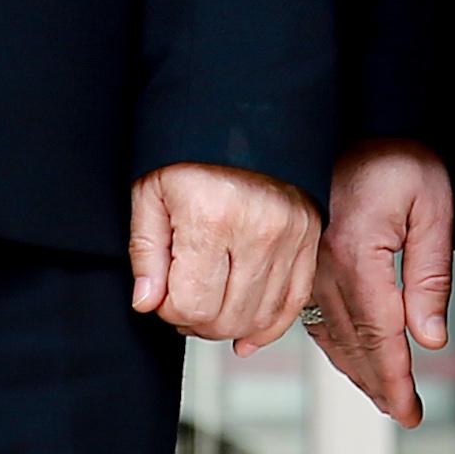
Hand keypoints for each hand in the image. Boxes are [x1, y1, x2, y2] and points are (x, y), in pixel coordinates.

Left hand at [131, 163, 321, 350]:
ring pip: (258, 317)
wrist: (242, 117)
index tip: (163, 291)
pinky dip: (268, 327)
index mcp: (212, 218)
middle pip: (225, 318)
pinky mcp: (309, 239)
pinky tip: (246, 336)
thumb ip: (145, 252)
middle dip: (195, 321)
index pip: (191, 305)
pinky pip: (292, 304)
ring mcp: (289, 236)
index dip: (169, 309)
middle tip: (183, 299)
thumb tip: (147, 303)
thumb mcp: (151, 193)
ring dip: (228, 325)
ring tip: (210, 303)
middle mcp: (257, 230)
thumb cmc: (191, 152)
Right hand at [306, 139, 454, 424]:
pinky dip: (330, 343)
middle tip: (402, 412)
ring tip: (381, 395)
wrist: (355, 113)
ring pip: (329, 335)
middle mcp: (323, 265)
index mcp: (357, 253)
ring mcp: (307, 262)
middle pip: (351, 344)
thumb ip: (430, 274)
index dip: (396, 380)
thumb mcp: (432, 205)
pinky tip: (341, 358)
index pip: (380, 336)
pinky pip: (311, 313)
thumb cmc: (397, 154)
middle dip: (378, 385)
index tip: (410, 410)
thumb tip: (429, 338)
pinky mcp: (303, 257)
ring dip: (354, 370)